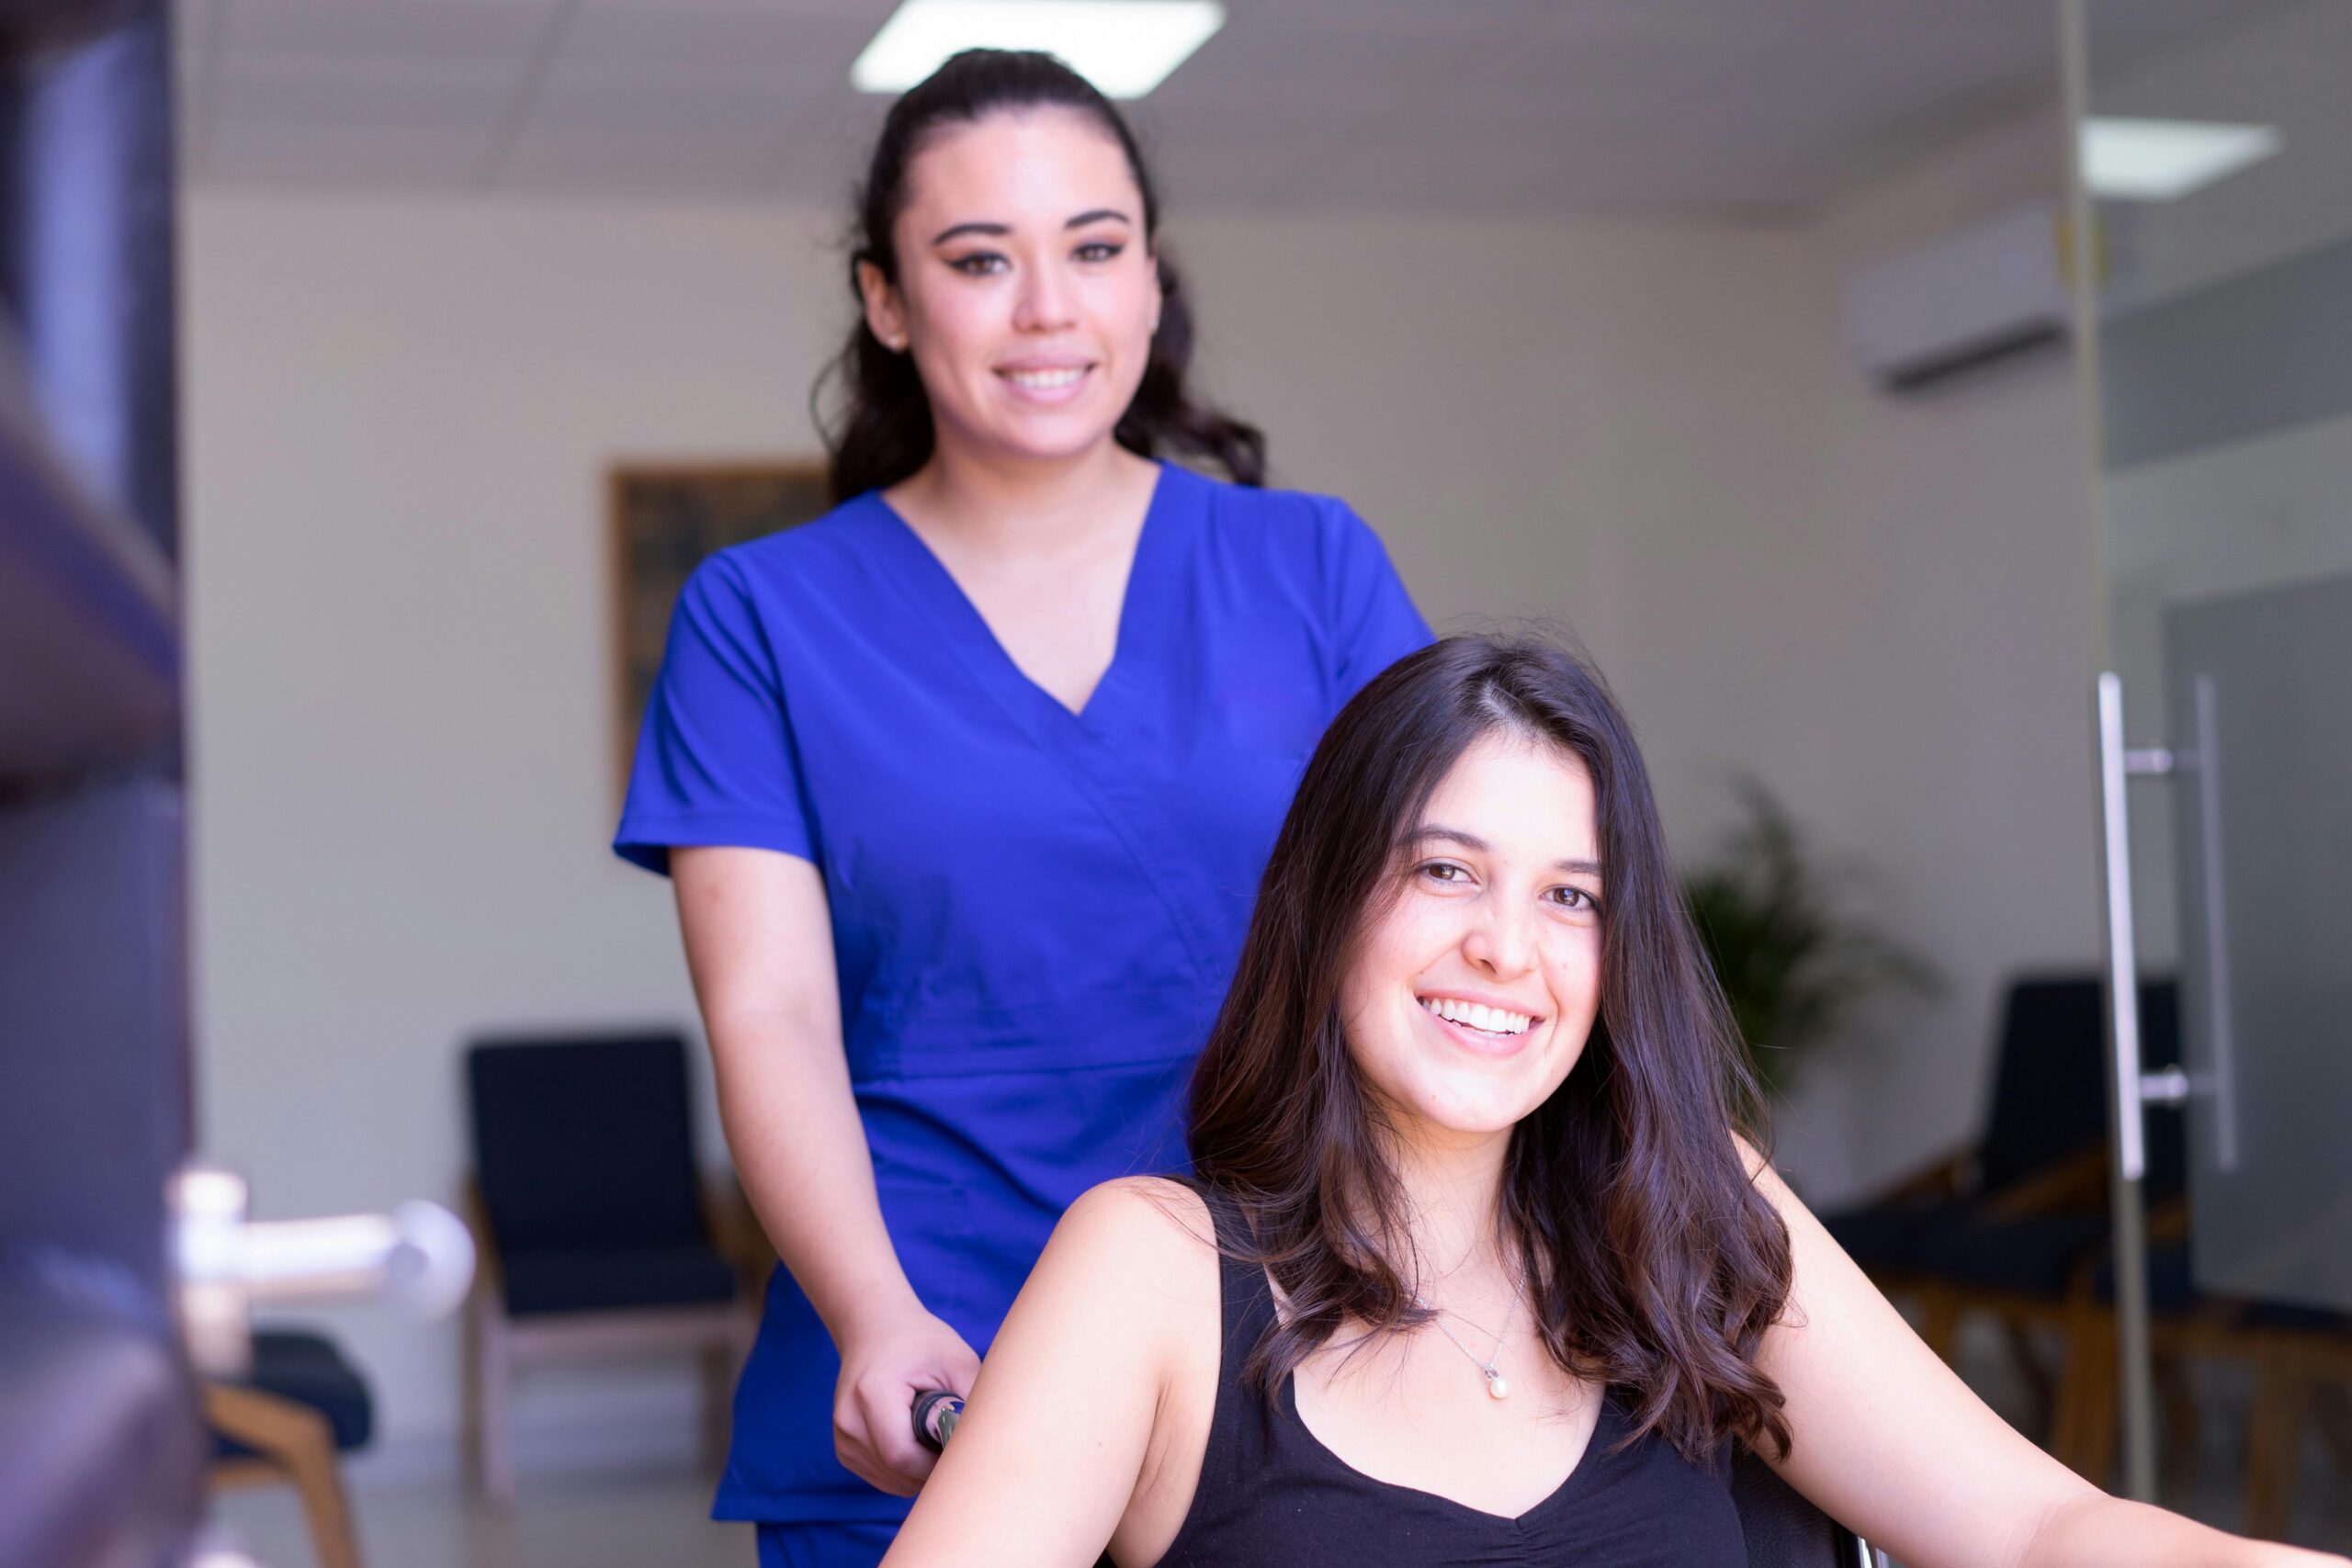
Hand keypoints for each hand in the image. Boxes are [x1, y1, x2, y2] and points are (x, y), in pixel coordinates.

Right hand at [832, 1299, 980, 1494]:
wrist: (874, 1327)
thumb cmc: (920, 1341)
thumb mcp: (956, 1362)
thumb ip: (970, 1403)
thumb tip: (989, 1445)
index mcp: (871, 1393)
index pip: (901, 1456)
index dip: (936, 1466)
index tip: (964, 1453)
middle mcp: (848, 1419)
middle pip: (896, 1473)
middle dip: (932, 1471)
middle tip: (958, 1446)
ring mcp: (842, 1437)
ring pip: (890, 1481)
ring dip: (920, 1473)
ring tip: (936, 1436)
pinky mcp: (845, 1448)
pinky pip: (882, 1478)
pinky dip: (906, 1472)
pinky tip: (920, 1444)